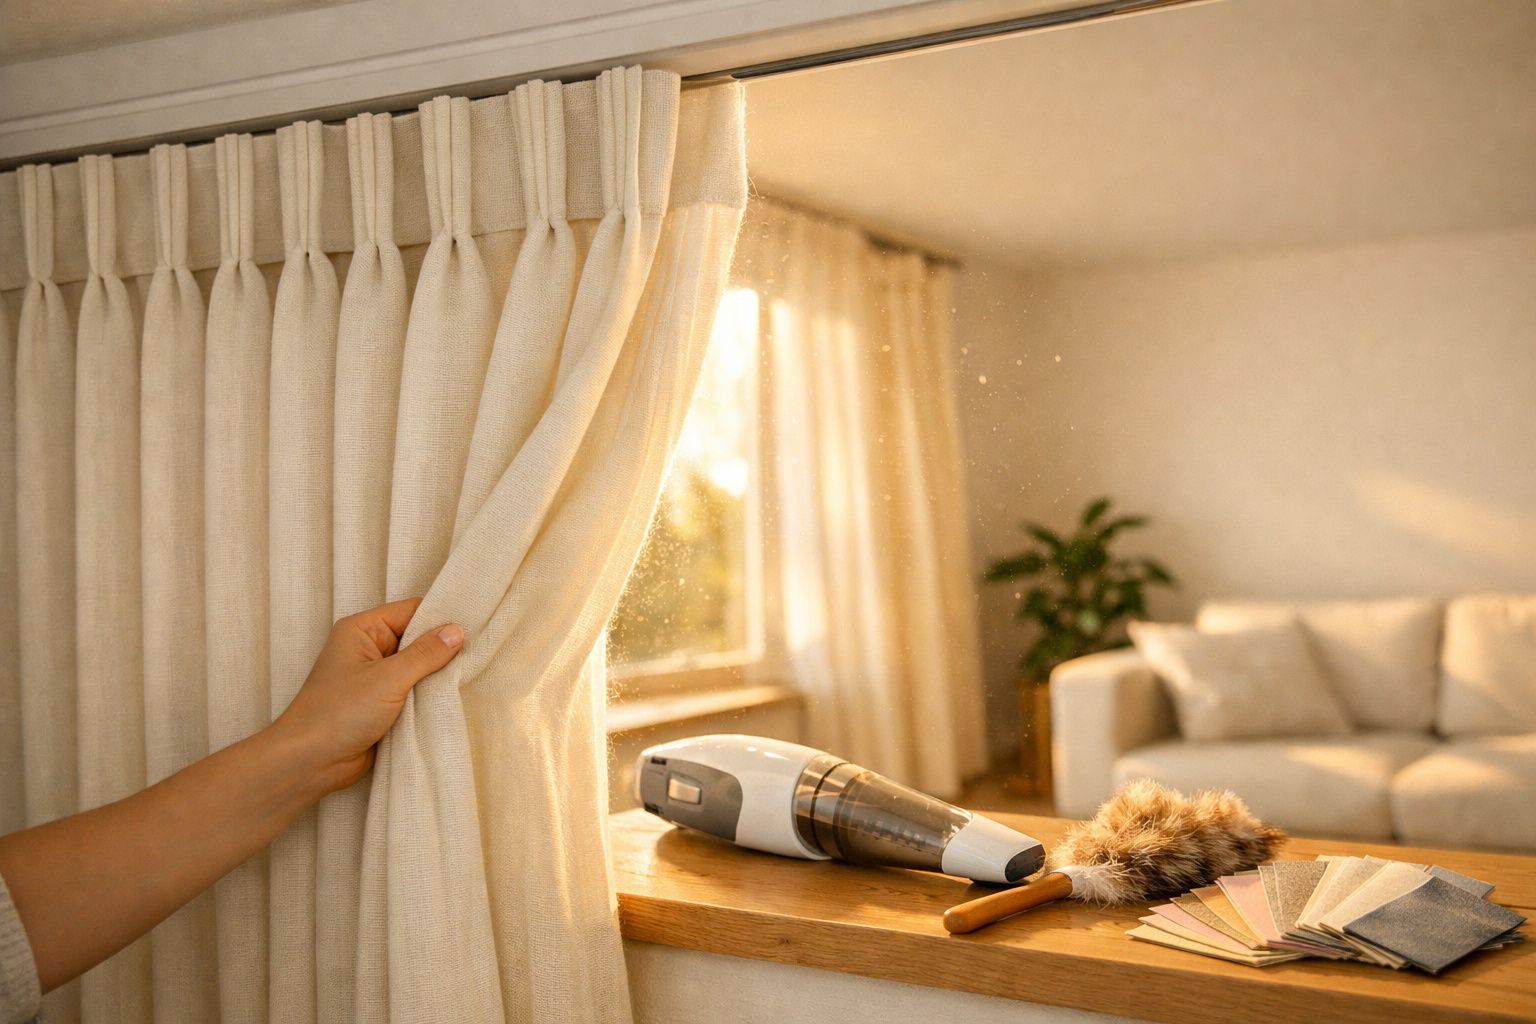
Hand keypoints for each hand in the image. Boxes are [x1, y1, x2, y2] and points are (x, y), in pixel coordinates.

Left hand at [273, 597, 463, 794]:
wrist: (310, 762)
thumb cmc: (339, 713)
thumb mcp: (388, 678)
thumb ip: (425, 654)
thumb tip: (457, 631)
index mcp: (362, 629)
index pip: (411, 611)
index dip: (440, 617)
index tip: (473, 627)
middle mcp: (368, 648)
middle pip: (417, 638)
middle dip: (442, 649)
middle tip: (477, 653)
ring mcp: (375, 677)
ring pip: (418, 667)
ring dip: (437, 676)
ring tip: (470, 675)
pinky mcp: (381, 704)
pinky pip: (413, 691)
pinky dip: (429, 696)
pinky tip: (452, 697)